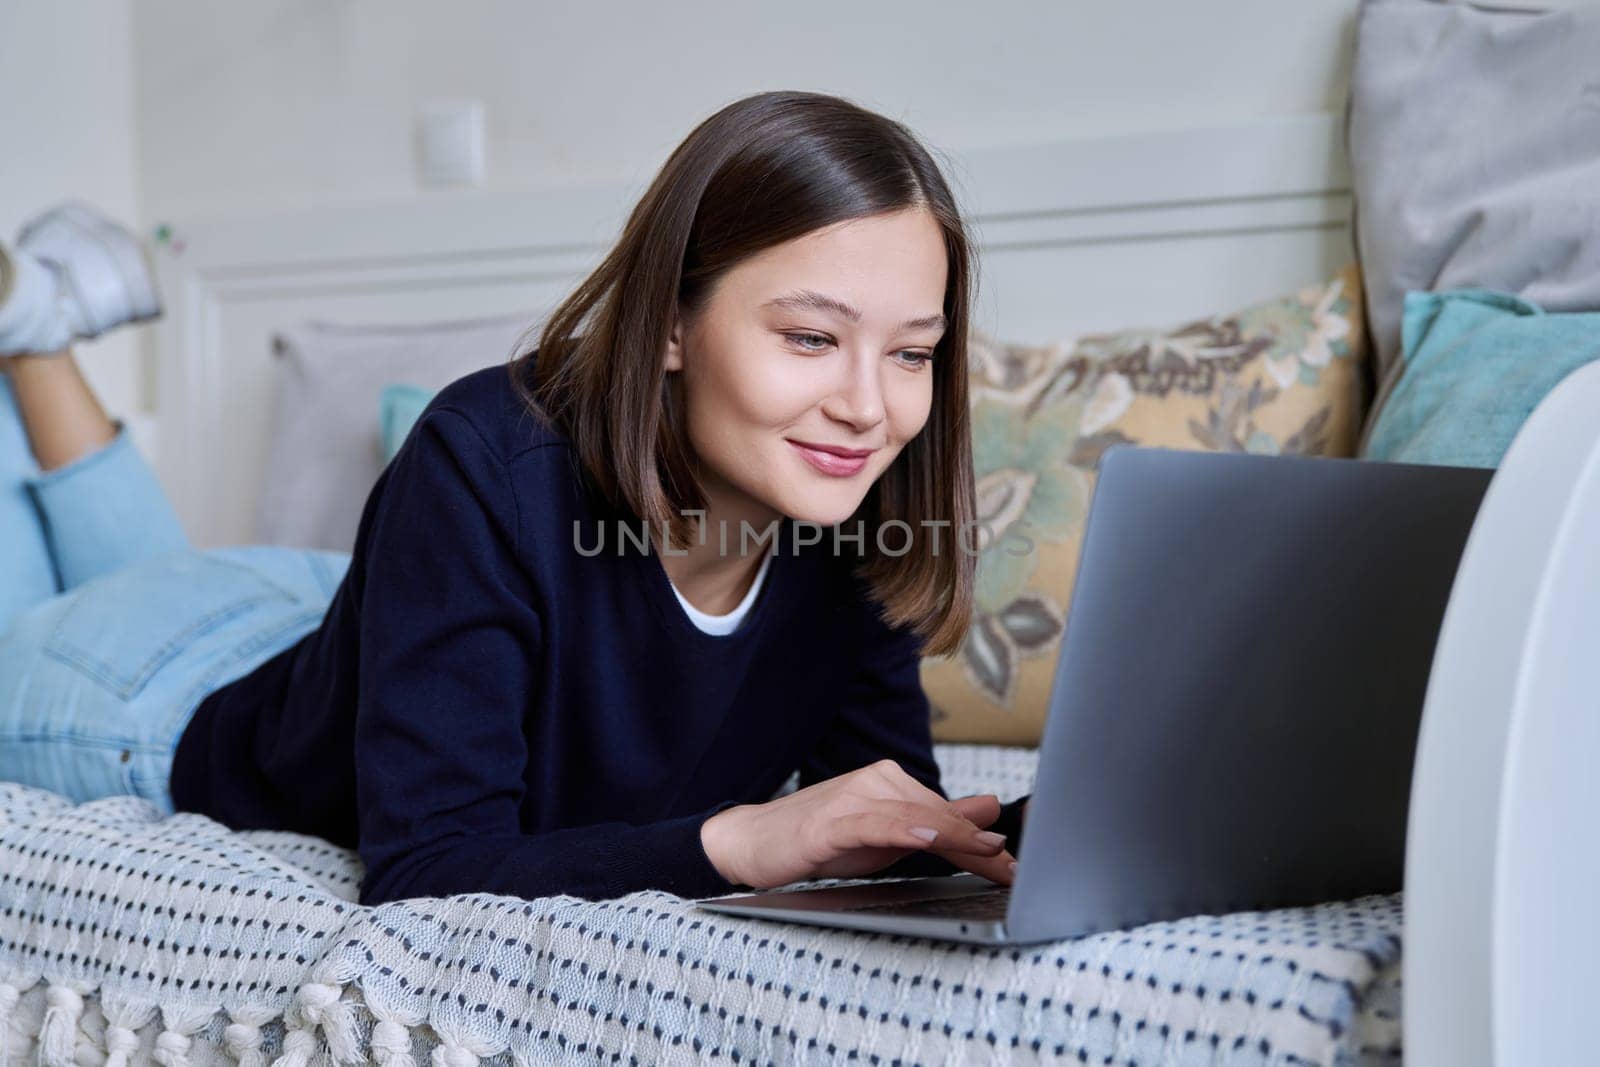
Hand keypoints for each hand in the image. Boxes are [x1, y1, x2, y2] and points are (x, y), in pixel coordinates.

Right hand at [700, 759, 1016, 890]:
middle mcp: (878, 781)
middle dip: (980, 846)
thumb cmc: (820, 839)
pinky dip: (904, 830)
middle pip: (940, 815)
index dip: (985, 843)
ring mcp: (853, 798)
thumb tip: (989, 813)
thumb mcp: (887, 835)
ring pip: (915, 817)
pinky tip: (928, 838)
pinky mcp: (829, 822)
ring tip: (990, 852)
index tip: (1019, 868)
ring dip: (955, 836)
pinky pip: (874, 824)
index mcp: (894, 783)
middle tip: (1016, 871)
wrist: (754, 842)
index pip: (949, 815)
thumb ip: (935, 824)